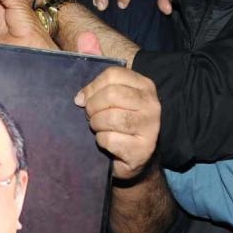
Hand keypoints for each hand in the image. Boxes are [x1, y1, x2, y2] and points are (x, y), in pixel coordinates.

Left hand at [74, 65, 161, 180]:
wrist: (136, 157)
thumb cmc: (121, 123)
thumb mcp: (114, 100)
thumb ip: (99, 89)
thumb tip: (80, 91)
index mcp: (145, 86)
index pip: (113, 75)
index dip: (93, 87)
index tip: (85, 99)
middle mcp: (151, 105)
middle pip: (111, 94)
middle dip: (93, 106)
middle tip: (90, 116)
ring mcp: (150, 128)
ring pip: (110, 117)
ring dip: (96, 124)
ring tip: (99, 128)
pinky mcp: (142, 149)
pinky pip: (109, 139)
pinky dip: (101, 140)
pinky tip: (107, 141)